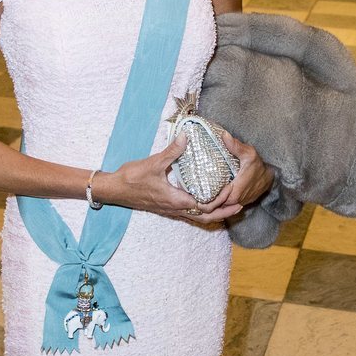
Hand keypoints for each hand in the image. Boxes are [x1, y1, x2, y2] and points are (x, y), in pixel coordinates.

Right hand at [96, 134, 222, 220]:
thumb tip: (187, 137)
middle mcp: (176, 208)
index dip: (220, 200)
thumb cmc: (131, 178)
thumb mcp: (153, 163)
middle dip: (224, 212)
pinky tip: (207, 204)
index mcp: (176, 200)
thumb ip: (172, 151)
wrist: (114, 190)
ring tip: (229, 207)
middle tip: (240, 204)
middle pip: (206, 216)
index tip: (231, 189)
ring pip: (198, 217)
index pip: (205, 205)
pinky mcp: (167, 208)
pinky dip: (202, 211)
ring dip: (215, 213)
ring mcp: (171, 210)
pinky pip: (190, 214)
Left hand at [174, 130, 273, 226]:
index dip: (208, 201)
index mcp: (237, 188)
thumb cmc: (258, 164)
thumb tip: (223, 135)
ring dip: (212, 205)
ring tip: (197, 201)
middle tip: (192, 199)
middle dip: (206, 204)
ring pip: (223, 208)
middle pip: (219, 206)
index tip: (196, 198)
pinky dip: (219, 204)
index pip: (220, 200)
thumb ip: (235, 146)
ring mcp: (240, 202)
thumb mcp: (248, 153)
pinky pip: (227, 206)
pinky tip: (209, 199)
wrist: (270, 175)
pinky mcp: (241, 203)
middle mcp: (238, 199)